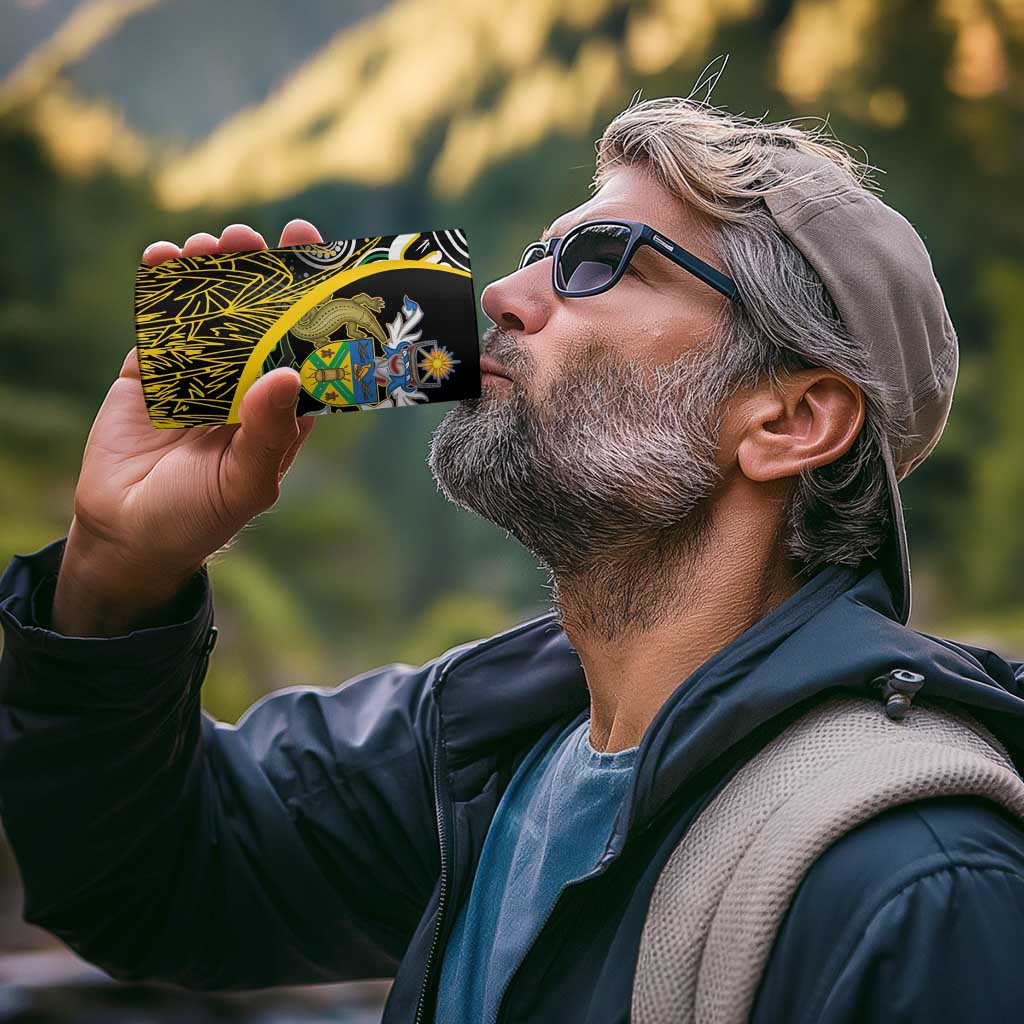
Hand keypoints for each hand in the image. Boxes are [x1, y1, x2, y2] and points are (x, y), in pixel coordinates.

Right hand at [53, 220, 323, 634]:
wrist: (127, 534)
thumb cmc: (199, 517)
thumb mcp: (244, 483)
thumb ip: (268, 432)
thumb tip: (287, 373)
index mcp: (280, 408)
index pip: (305, 345)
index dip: (311, 301)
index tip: (315, 255)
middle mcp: (245, 383)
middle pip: (258, 316)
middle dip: (258, 272)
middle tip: (252, 238)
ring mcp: (198, 373)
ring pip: (210, 310)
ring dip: (211, 271)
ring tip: (210, 244)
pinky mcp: (151, 370)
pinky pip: (159, 321)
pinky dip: (161, 287)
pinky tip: (164, 257)